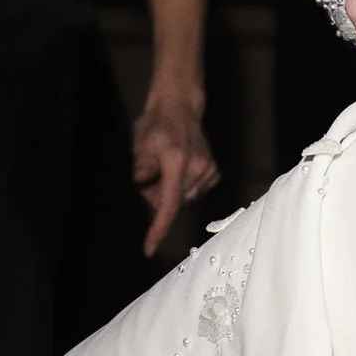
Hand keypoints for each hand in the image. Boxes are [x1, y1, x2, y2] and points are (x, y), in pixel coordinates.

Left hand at [133, 90, 219, 254]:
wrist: (180, 107)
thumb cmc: (156, 125)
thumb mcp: (141, 143)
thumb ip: (142, 167)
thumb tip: (143, 183)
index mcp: (176, 161)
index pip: (168, 204)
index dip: (158, 229)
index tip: (149, 249)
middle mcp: (197, 168)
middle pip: (173, 203)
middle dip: (158, 198)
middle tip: (150, 177)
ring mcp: (209, 170)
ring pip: (183, 199)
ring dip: (170, 192)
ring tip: (165, 168)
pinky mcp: (214, 172)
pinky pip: (193, 192)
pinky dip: (183, 187)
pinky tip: (179, 169)